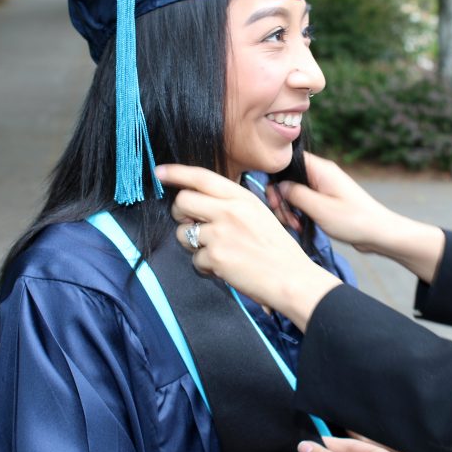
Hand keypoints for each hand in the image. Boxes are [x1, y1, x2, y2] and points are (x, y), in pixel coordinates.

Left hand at [155, 164, 340, 328]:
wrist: (292, 279)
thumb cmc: (277, 249)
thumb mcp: (259, 214)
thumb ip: (232, 205)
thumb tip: (200, 204)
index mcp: (242, 198)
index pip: (202, 177)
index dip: (177, 173)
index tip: (160, 172)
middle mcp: (229, 211)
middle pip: (183, 202)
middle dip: (181, 214)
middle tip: (193, 225)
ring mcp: (220, 234)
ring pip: (182, 232)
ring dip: (191, 244)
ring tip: (215, 251)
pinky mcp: (215, 257)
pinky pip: (194, 259)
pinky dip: (205, 266)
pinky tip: (224, 268)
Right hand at [271, 154, 446, 283]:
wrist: (380, 233)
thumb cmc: (354, 220)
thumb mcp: (319, 208)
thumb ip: (295, 194)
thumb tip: (278, 186)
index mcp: (321, 169)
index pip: (288, 161)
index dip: (275, 178)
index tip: (275, 200)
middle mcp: (322, 175)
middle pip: (288, 179)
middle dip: (282, 200)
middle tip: (285, 218)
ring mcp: (324, 188)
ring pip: (294, 193)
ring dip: (290, 210)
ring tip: (296, 226)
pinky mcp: (326, 200)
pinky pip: (304, 202)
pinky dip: (299, 214)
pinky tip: (301, 227)